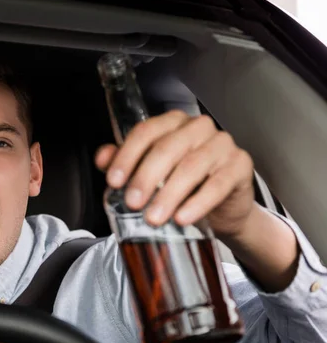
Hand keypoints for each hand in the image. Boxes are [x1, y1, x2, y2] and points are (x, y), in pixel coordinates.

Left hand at [95, 110, 254, 238]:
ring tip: (154, 218)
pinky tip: (182, 218)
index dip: (127, 156)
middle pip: (167, 148)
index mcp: (172, 123)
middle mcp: (198, 128)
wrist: (221, 208)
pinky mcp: (240, 165)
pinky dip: (198, 203)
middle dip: (145, 178)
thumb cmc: (184, 185)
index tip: (114, 181)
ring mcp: (222, 144)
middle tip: (132, 203)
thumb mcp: (150, 173)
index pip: (146, 132)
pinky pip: (218, 184)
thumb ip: (124, 161)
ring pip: (191, 167)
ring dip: (169, 195)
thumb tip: (102, 158)